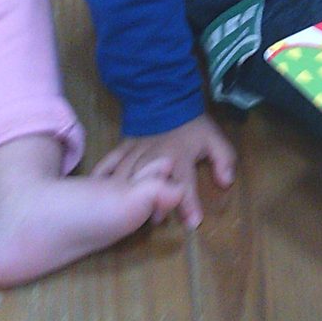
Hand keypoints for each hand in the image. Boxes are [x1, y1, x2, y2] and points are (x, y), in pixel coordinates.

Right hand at [91, 113, 234, 228]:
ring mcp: (135, 153)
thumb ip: (224, 160)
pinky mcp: (122, 149)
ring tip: (124, 216)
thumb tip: (226, 182)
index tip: (193, 223)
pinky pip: (108, 164)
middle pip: (149, 183)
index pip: (184, 183)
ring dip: (125, 197)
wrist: (167, 97)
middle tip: (153, 222)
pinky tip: (95, 193)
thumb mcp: (214, 139)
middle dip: (150, 205)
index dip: (189, 204)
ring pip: (126, 177)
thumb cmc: (191, 125)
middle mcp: (154, 157)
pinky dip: (101, 178)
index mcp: (178, 156)